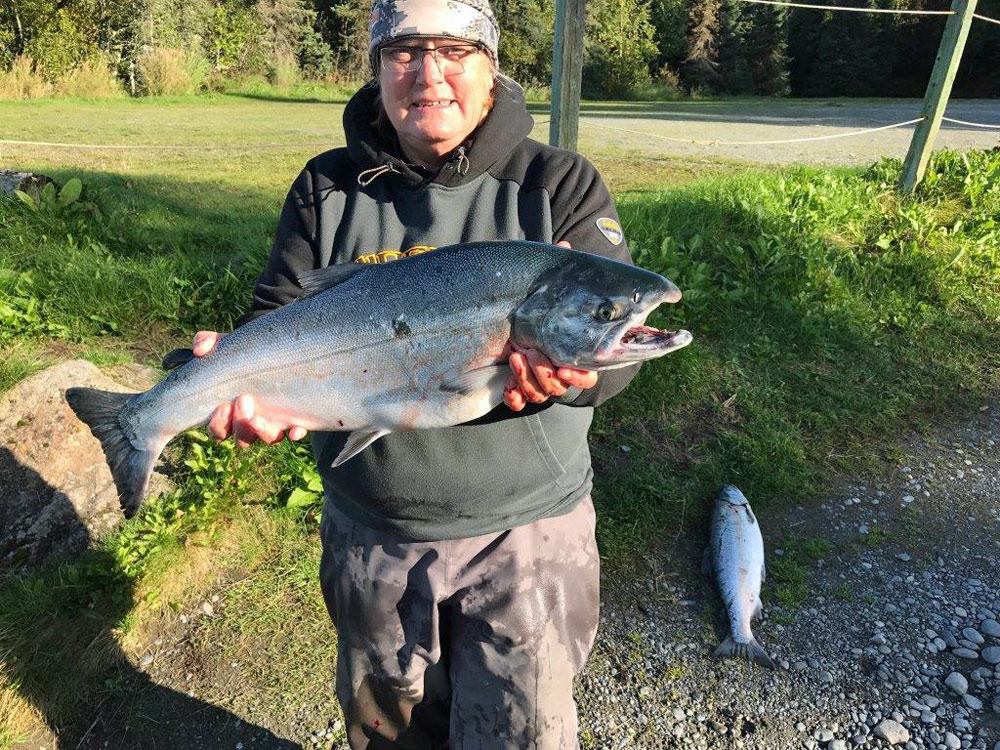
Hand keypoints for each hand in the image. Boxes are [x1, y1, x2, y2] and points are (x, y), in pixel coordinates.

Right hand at [193, 330, 307, 446]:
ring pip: (267, 438)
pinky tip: (295, 429)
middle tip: (243, 400)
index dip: (218, 424)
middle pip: (242, 439)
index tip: (222, 406)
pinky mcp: (297, 417)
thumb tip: (199, 348)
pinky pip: (297, 432)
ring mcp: (276, 421)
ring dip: (262, 431)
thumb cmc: (248, 355)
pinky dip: (295, 433)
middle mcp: (253, 422)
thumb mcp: (230, 347)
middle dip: (240, 425)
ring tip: (258, 416)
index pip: (219, 430)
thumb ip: (211, 343)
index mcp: (232, 412)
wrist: (283, 352)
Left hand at [503, 240, 597, 411]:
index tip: (565, 366)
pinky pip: (518, 403)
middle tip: (532, 352)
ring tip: (514, 355)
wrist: (467, 323)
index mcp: (563, 348)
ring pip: (541, 395)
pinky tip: (506, 385)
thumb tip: (567, 247)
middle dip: (548, 373)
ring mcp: (528, 380)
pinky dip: (515, 396)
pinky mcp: (507, 390)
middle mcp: (549, 367)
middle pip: (562, 386)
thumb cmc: (510, 303)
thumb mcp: (531, 286)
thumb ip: (551, 273)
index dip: (579, 374)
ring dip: (530, 379)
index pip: (586, 373)